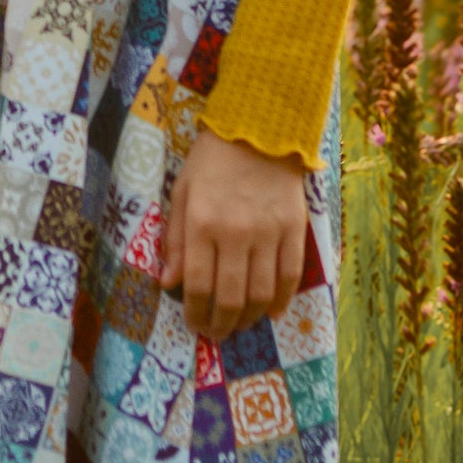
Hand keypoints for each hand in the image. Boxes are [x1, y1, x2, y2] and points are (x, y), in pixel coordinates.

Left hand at [161, 127, 307, 343]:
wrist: (259, 128)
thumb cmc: (213, 160)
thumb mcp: (183, 193)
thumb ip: (177, 240)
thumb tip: (169, 283)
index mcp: (202, 223)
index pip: (198, 285)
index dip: (195, 313)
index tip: (194, 325)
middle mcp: (235, 233)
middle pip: (231, 297)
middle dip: (221, 324)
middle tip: (217, 333)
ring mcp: (268, 232)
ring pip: (262, 294)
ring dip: (250, 318)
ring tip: (240, 325)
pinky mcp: (294, 229)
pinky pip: (290, 276)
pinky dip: (281, 300)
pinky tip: (271, 312)